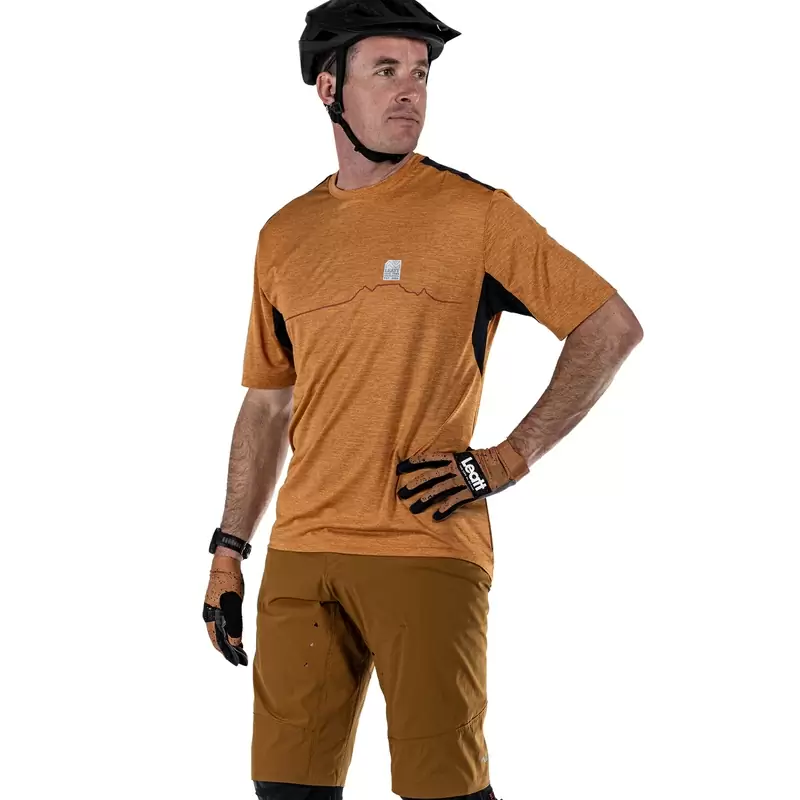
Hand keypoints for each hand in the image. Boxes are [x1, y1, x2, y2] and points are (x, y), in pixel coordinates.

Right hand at [202, 555, 247, 665]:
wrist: (226, 562)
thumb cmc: (229, 583)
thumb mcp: (233, 604)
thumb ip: (234, 624)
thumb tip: (234, 643)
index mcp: (210, 617)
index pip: (217, 640)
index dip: (226, 652)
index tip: (236, 661)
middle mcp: (210, 614)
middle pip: (218, 636)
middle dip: (228, 648)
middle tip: (240, 658)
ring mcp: (214, 608)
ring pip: (221, 629)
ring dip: (229, 639)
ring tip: (240, 648)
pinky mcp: (220, 601)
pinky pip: (224, 621)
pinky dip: (230, 629)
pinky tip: (236, 631)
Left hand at [396, 439, 528, 520]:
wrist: (505, 461)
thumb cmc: (488, 457)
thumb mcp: (468, 453)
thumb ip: (457, 457)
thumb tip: (449, 458)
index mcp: (453, 458)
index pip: (429, 459)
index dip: (413, 463)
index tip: (399, 468)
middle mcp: (455, 468)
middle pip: (430, 477)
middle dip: (414, 485)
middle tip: (401, 493)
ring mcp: (462, 480)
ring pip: (439, 490)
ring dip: (425, 500)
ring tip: (413, 508)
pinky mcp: (471, 491)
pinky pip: (454, 501)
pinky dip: (444, 509)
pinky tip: (436, 517)